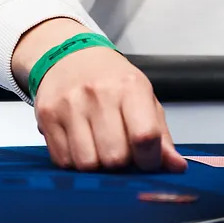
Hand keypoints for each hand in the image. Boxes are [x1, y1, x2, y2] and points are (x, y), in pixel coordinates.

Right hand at [14, 20, 184, 172]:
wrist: (68, 55)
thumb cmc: (112, 81)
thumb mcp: (144, 99)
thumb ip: (161, 136)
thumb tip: (177, 167)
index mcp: (130, 88)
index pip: (145, 137)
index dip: (149, 160)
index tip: (146, 161)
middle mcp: (97, 94)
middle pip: (114, 157)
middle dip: (121, 165)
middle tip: (120, 153)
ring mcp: (68, 104)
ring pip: (87, 163)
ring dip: (96, 166)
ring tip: (98, 149)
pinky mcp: (46, 115)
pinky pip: (62, 160)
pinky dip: (74, 162)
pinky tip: (79, 146)